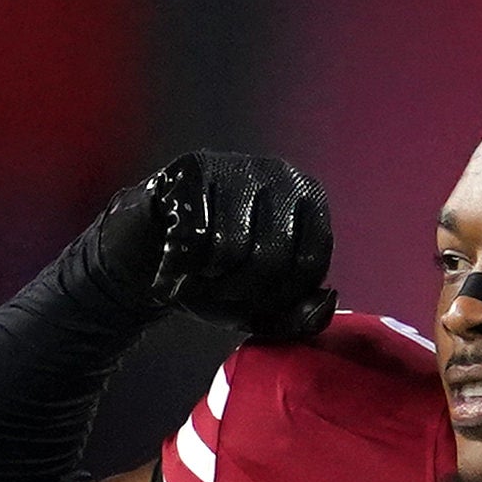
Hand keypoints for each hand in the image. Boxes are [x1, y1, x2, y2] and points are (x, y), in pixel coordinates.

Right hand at [138, 152, 334, 346]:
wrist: (152, 254)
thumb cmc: (216, 279)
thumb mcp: (265, 310)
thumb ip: (303, 315)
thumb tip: (329, 298)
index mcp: (309, 203)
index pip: (310, 264)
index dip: (278, 298)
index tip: (254, 298)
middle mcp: (280, 175)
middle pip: (272, 257)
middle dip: (241, 291)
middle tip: (220, 288)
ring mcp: (237, 165)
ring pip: (232, 247)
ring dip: (210, 278)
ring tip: (201, 272)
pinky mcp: (193, 169)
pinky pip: (195, 235)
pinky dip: (182, 263)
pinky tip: (179, 260)